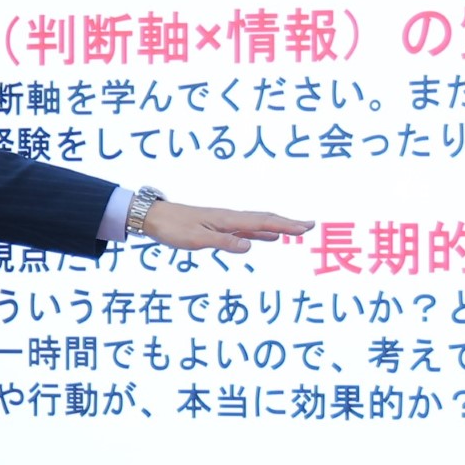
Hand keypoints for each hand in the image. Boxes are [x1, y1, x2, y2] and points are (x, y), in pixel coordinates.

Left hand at [139, 202, 313, 254]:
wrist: (154, 217)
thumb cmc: (173, 228)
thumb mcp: (197, 239)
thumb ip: (223, 242)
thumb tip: (250, 247)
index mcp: (227, 220)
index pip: (262, 223)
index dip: (285, 226)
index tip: (305, 228)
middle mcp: (230, 218)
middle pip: (265, 220)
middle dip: (288, 223)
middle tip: (310, 226)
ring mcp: (226, 222)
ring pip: (258, 224)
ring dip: (278, 227)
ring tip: (297, 230)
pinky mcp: (219, 228)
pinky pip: (247, 230)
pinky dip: (262, 233)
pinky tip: (269, 238)